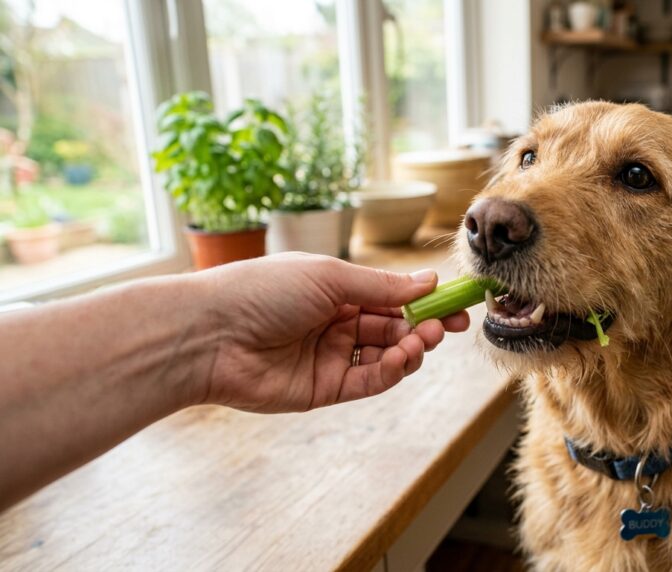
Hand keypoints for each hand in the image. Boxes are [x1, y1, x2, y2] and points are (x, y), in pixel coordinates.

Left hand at [195, 253, 468, 411]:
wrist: (209, 334)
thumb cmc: (262, 291)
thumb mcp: (329, 277)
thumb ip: (382, 287)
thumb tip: (429, 280)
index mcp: (335, 291)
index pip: (390, 298)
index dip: (425, 301)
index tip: (457, 303)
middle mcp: (335, 324)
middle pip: (393, 328)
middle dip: (424, 327)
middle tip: (449, 326)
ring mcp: (330, 357)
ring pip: (385, 356)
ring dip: (410, 349)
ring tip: (421, 340)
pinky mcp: (323, 389)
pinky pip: (367, 382)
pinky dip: (389, 371)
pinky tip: (399, 358)